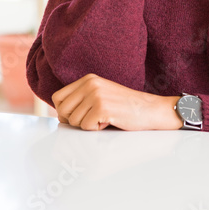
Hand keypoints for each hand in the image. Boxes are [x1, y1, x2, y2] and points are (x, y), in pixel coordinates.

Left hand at [51, 73, 181, 130]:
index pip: (57, 97)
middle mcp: (90, 84)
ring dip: (88, 125)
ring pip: (73, 120)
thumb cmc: (126, 107)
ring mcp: (96, 95)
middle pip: (62, 110)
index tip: (78, 116)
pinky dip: (97, 129)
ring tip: (104, 118)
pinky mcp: (102, 108)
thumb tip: (59, 116)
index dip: (64, 112)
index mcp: (88, 79)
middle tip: (92, 120)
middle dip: (74, 121)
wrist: (151, 109)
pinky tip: (110, 121)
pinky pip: (86, 127)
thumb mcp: (101, 95)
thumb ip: (81, 99)